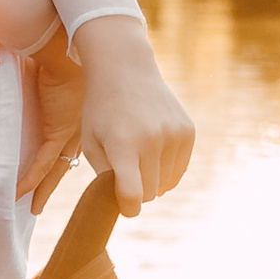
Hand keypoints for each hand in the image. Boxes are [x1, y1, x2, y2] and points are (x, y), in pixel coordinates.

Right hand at [20, 29, 88, 211]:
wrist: (64, 45)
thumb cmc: (62, 52)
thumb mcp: (57, 77)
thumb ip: (50, 89)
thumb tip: (38, 85)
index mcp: (84, 117)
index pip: (76, 148)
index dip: (68, 164)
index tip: (59, 180)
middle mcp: (81, 127)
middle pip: (70, 163)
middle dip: (58, 184)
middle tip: (50, 202)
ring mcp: (71, 131)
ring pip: (57, 169)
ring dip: (43, 189)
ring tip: (33, 209)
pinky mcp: (58, 131)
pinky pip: (44, 162)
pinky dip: (31, 178)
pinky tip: (21, 194)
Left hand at [75, 13, 194, 213]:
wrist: (126, 70)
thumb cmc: (101, 111)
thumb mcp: (91, 143)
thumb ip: (105, 177)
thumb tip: (130, 204)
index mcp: (123, 144)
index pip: (133, 194)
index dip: (128, 208)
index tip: (125, 208)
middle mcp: (152, 139)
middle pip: (149, 192)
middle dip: (136, 192)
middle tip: (124, 175)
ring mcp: (174, 134)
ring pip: (166, 183)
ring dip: (152, 180)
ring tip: (137, 159)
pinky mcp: (188, 131)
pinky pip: (180, 169)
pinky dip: (166, 170)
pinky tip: (153, 154)